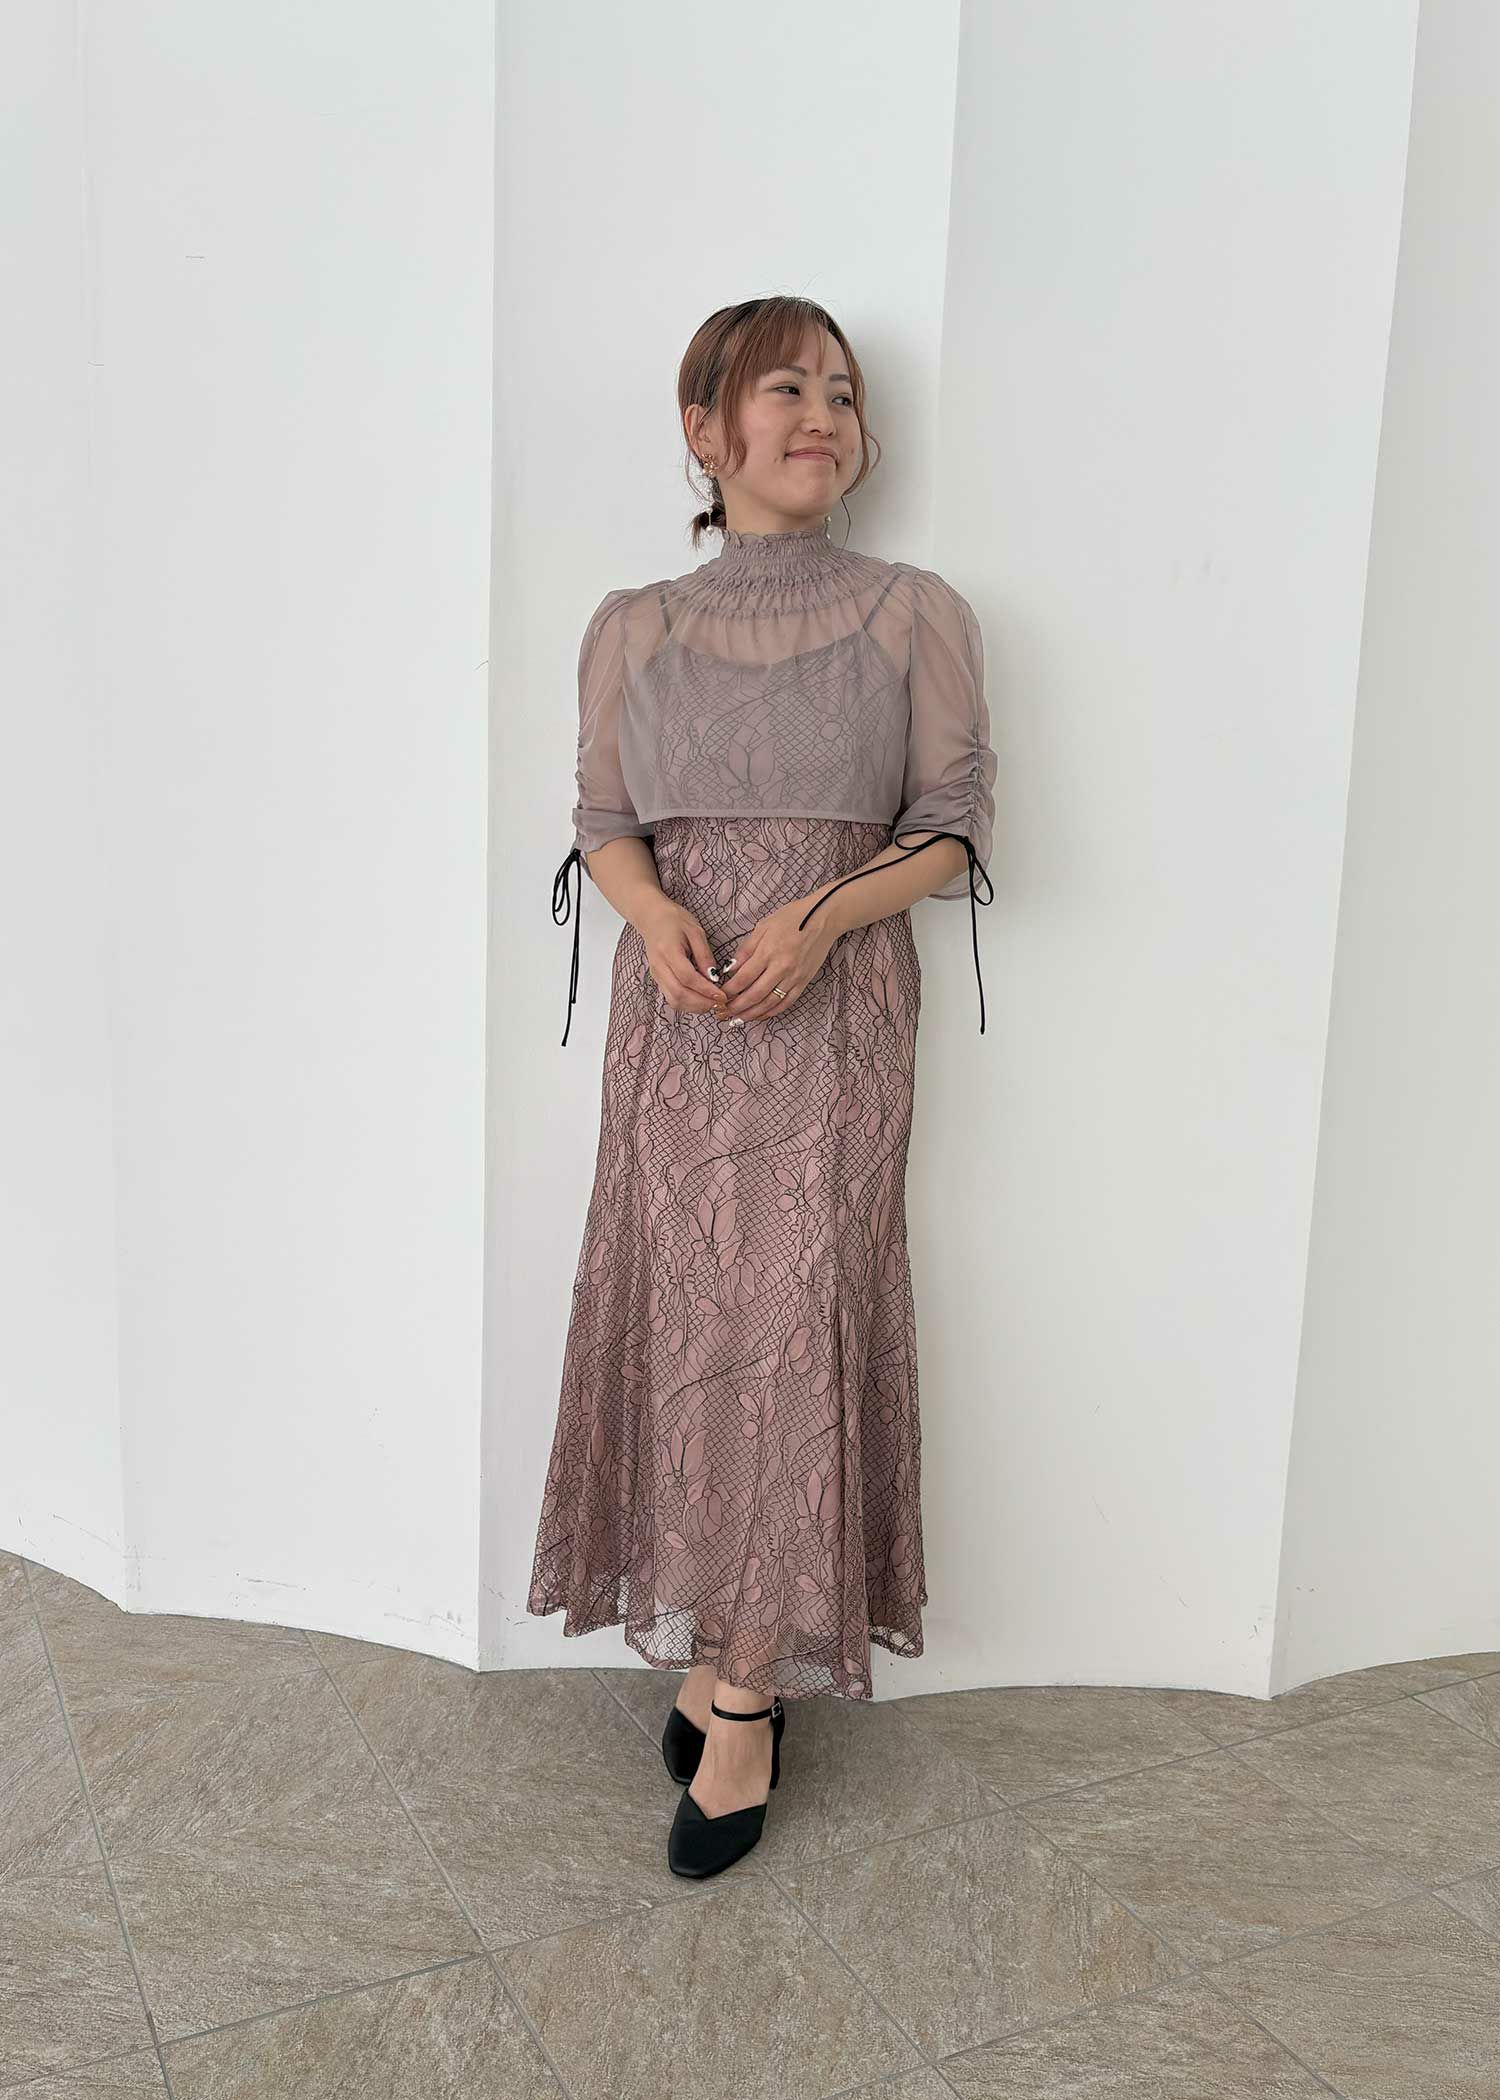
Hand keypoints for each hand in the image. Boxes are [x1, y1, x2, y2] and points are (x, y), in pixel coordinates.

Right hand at [636, 899, 729, 1016]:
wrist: (652, 918)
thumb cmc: (674, 920)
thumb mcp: (695, 931)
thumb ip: (704, 955)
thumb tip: (714, 978)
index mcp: (668, 951)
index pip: (687, 978)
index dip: (706, 990)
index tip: (722, 995)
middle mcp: (659, 966)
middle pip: (679, 994)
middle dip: (702, 1003)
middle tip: (720, 1004)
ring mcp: (656, 975)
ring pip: (674, 1000)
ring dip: (694, 1007)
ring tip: (712, 1004)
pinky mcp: (658, 980)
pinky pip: (671, 997)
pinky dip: (688, 1004)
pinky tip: (701, 1000)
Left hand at [718, 895, 837, 1022]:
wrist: (824, 920)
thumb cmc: (793, 918)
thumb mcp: (763, 927)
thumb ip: (746, 949)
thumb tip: (731, 969)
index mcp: (768, 952)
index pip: (744, 978)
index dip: (729, 991)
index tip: (719, 996)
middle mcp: (781, 967)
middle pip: (754, 995)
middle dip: (736, 1007)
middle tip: (722, 1013)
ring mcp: (794, 977)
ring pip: (769, 1003)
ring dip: (751, 1014)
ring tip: (737, 1019)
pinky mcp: (804, 982)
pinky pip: (786, 1002)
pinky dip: (771, 1012)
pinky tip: (759, 1015)